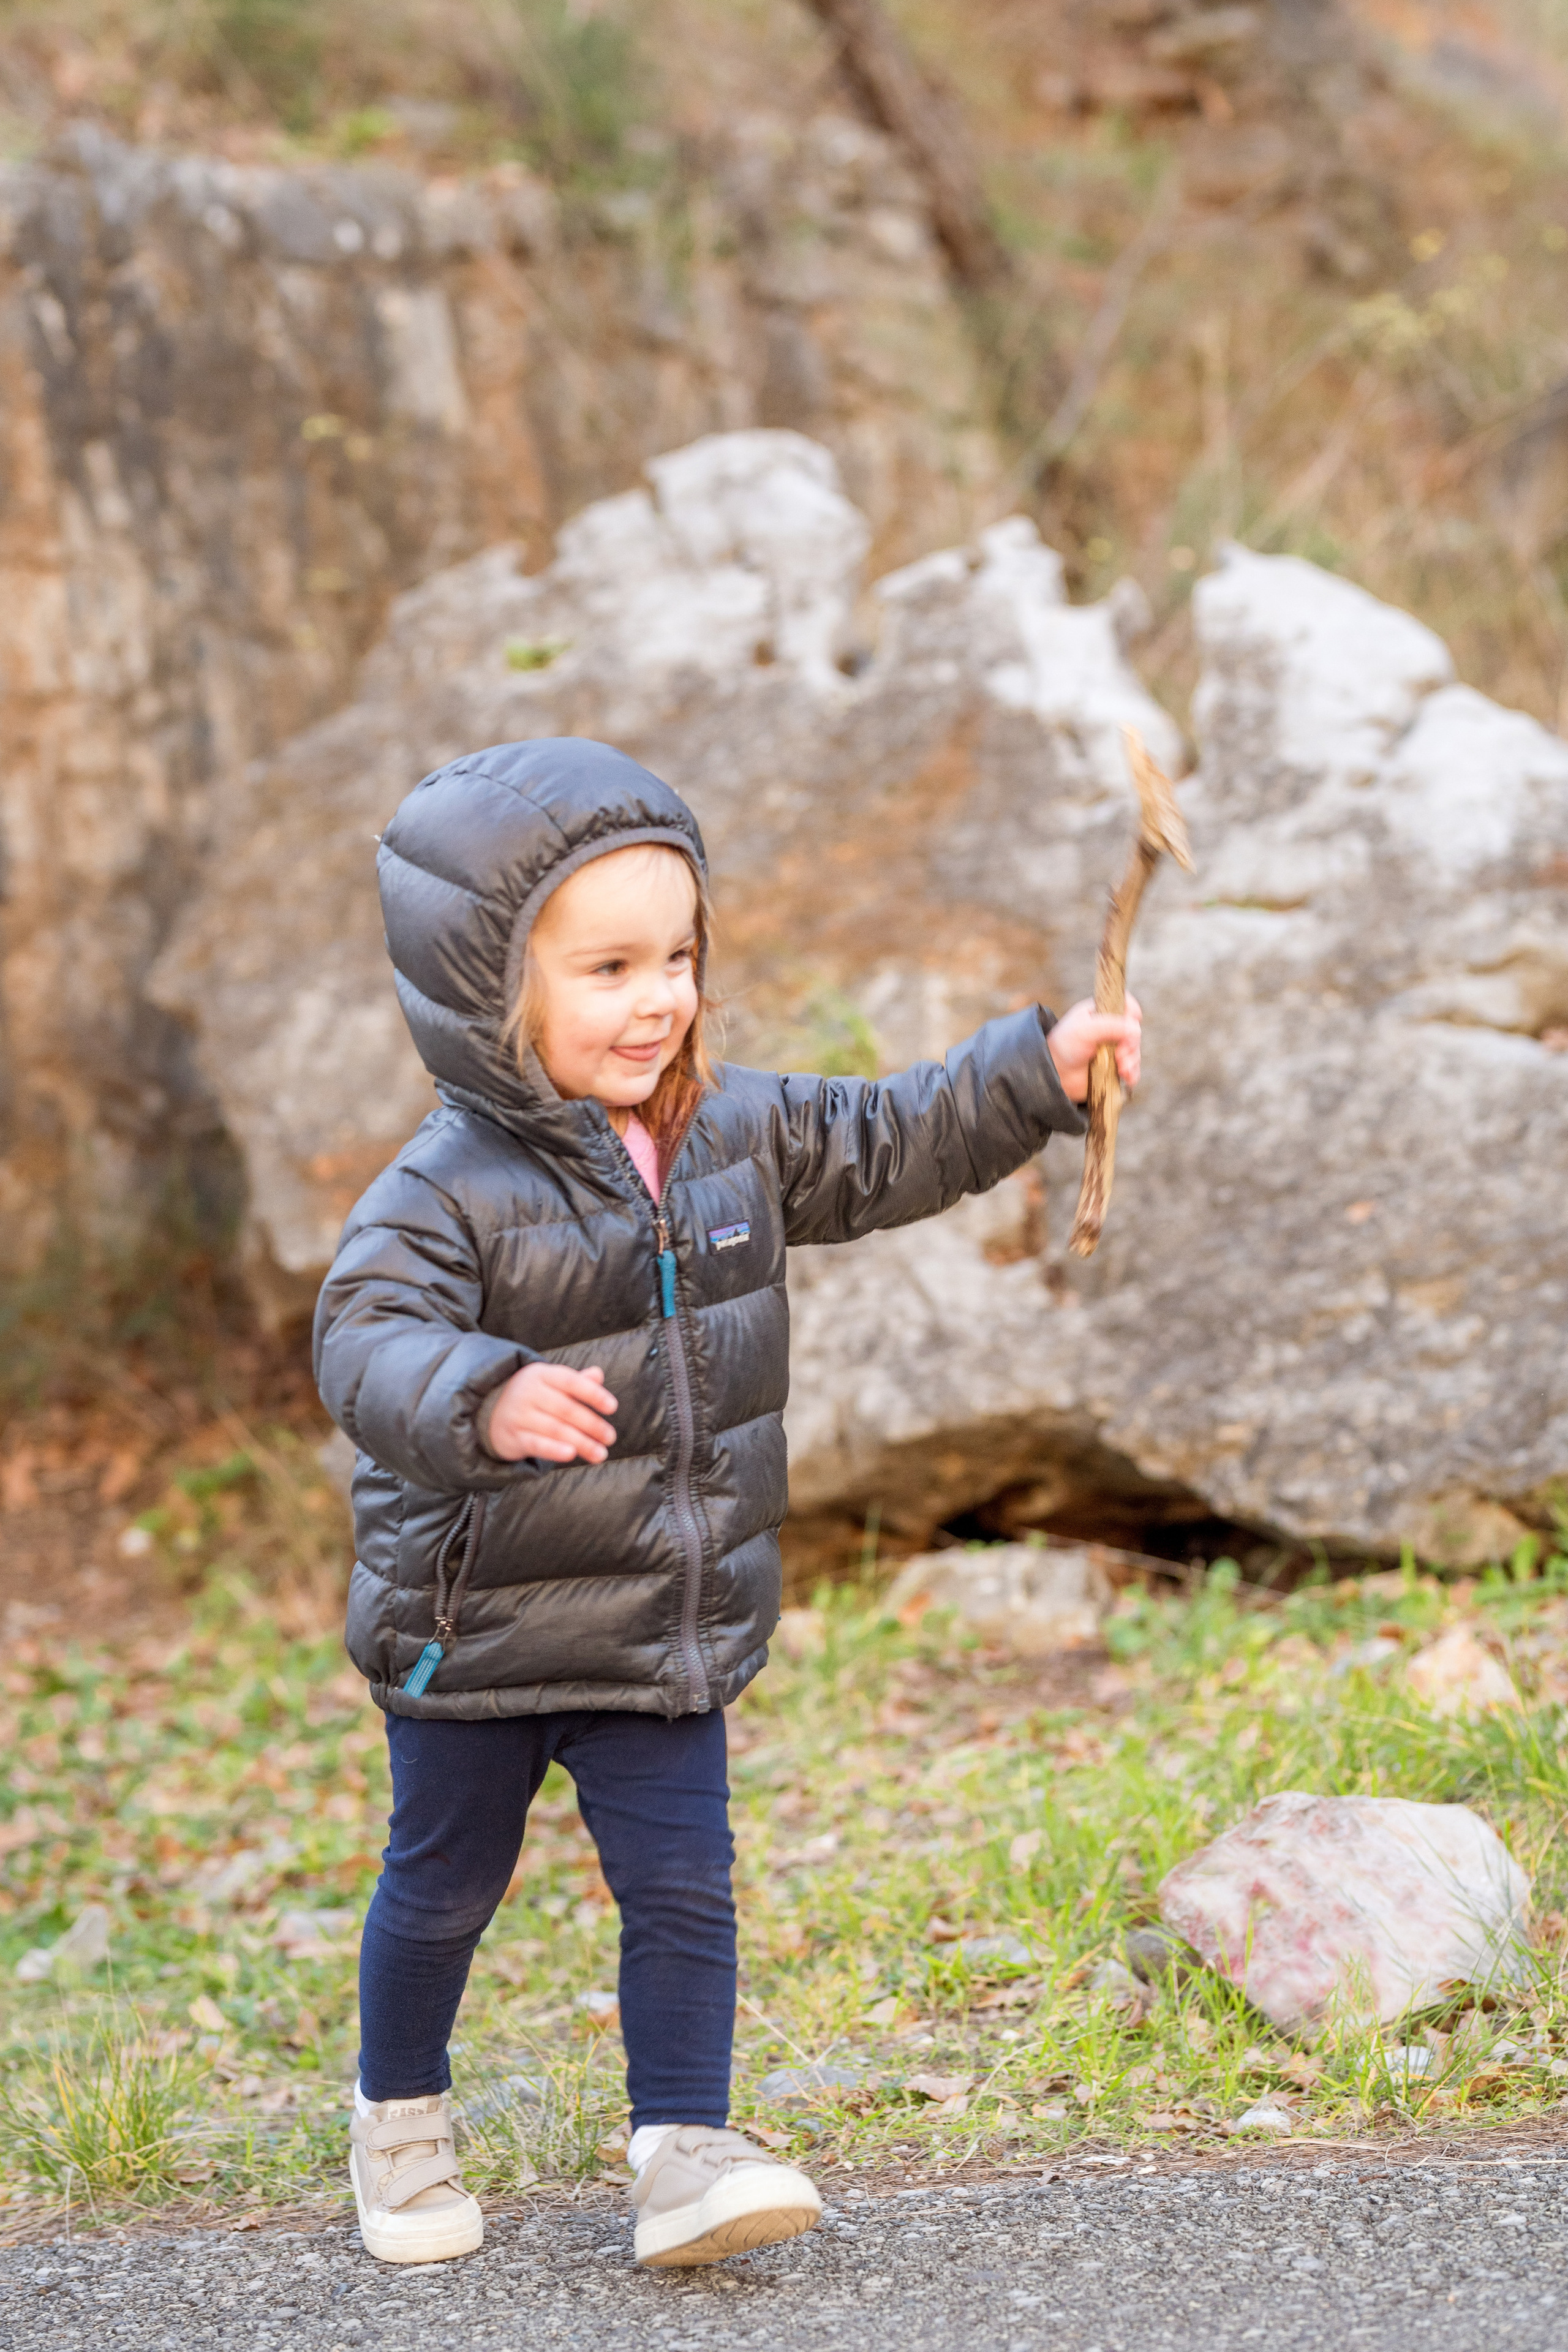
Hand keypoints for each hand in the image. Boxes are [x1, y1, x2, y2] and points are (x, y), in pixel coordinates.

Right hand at [485, 1362, 618, 1463]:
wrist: (489, 1411)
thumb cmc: (533, 1396)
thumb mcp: (551, 1384)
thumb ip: (576, 1381)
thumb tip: (598, 1374)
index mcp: (541, 1374)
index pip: (571, 1381)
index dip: (593, 1393)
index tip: (613, 1407)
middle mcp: (528, 1392)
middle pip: (566, 1409)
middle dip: (592, 1424)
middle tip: (611, 1438)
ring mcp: (518, 1414)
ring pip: (555, 1429)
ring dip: (581, 1443)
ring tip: (601, 1454)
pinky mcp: (512, 1437)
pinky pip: (536, 1444)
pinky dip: (554, 1450)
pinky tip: (572, 1454)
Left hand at [1047, 994, 1141, 1104]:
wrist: (1055, 1073)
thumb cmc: (1065, 1045)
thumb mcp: (1085, 1029)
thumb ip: (1110, 1025)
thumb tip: (1136, 1029)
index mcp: (1101, 1012)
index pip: (1125, 1004)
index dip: (1132, 1011)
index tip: (1134, 1020)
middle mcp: (1110, 1029)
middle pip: (1133, 1030)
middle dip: (1131, 1043)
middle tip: (1120, 1054)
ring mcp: (1113, 1048)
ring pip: (1134, 1051)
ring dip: (1132, 1060)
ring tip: (1121, 1069)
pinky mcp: (1114, 1066)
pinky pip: (1131, 1069)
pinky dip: (1132, 1073)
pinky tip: (1127, 1078)